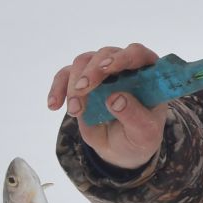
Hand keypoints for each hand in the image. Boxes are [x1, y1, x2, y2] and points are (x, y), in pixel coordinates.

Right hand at [48, 44, 167, 168]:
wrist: (121, 148)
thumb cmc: (139, 136)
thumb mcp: (145, 133)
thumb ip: (135, 116)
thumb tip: (115, 99)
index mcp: (147, 73)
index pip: (137, 54)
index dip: (122, 57)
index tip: (107, 68)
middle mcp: (124, 66)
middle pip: (106, 54)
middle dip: (92, 71)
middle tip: (83, 89)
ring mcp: (101, 71)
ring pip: (83, 62)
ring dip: (75, 85)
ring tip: (75, 111)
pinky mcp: (81, 80)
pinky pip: (65, 75)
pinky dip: (58, 88)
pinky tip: (54, 105)